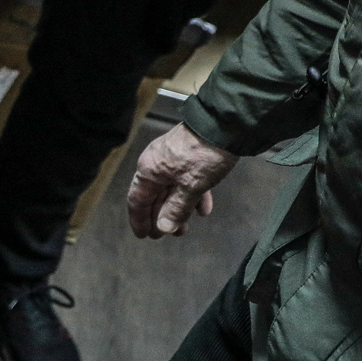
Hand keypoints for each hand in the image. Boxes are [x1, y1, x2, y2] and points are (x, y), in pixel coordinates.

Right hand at [127, 122, 238, 239]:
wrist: (225, 125)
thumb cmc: (203, 155)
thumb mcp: (191, 186)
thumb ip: (176, 209)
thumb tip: (164, 228)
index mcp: (149, 170)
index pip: (137, 200)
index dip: (140, 220)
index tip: (144, 235)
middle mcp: (156, 164)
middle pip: (154, 197)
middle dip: (161, 217)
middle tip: (165, 234)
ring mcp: (172, 159)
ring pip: (171, 190)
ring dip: (177, 209)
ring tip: (185, 227)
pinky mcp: (188, 156)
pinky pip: (185, 181)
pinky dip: (191, 196)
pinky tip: (201, 209)